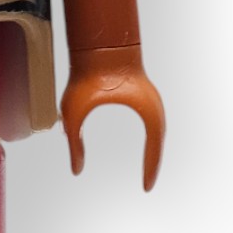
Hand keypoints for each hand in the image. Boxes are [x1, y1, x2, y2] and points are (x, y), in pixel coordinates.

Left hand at [60, 45, 164, 187]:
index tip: (147, 188)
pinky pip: (150, 122)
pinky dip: (150, 137)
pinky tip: (144, 146)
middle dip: (154, 163)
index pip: (154, 148)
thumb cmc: (86, 74)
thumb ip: (74, 142)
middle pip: (159, 142)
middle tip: (148, 184)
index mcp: (146, 110)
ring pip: (157, 132)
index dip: (151, 170)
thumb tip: (76, 170)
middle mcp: (154, 106)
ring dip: (153, 149)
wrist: (97, 45)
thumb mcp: (74, 112)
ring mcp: (150, 99)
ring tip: (148, 170)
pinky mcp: (142, 94)